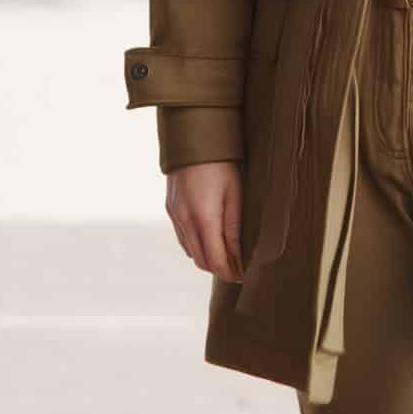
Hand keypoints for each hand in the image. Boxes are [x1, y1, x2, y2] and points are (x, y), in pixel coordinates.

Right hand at [165, 161, 244, 283]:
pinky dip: (195, 244)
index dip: (229, 272)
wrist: (192, 137)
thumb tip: (238, 255)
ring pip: (189, 250)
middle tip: (236, 267)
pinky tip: (208, 237)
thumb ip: (234, 227)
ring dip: (205, 257)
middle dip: (218, 268)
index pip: (214, 260)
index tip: (242, 276)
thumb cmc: (221, 163)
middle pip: (200, 260)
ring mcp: (174, 215)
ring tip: (225, 253)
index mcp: (203, 218)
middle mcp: (184, 220)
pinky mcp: (170, 208)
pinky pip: (181, 236)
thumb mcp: (235, 192)